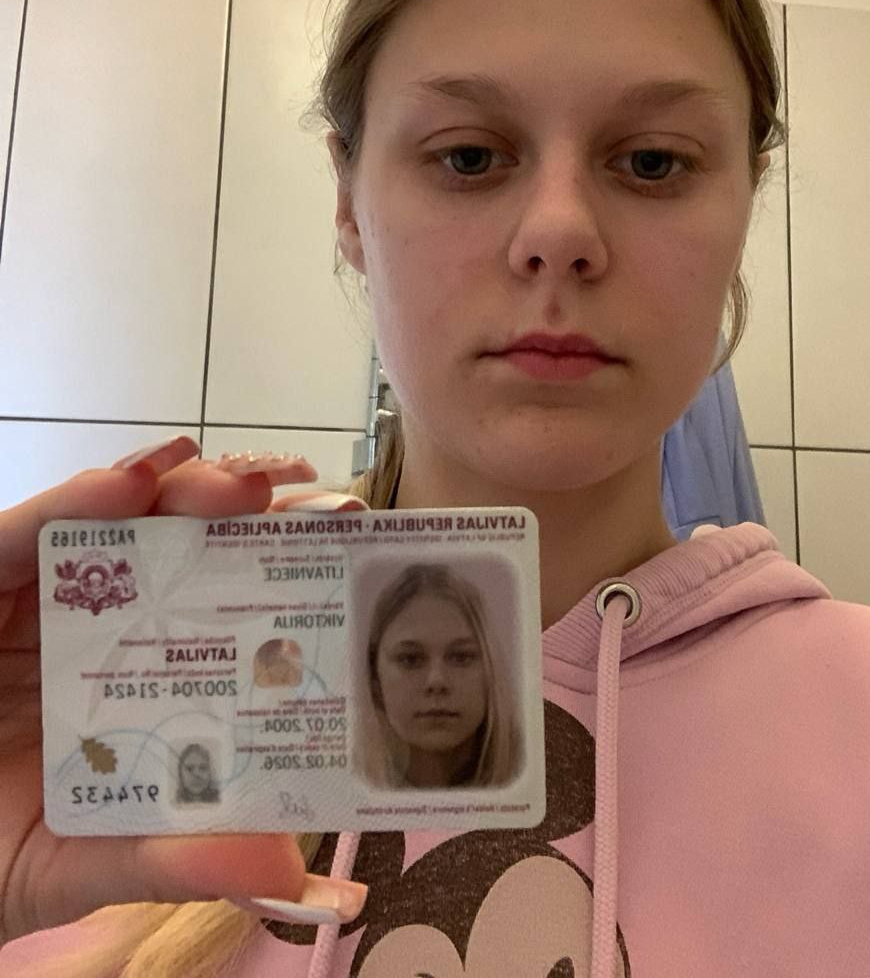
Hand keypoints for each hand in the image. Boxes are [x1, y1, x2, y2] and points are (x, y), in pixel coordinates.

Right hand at [0, 437, 367, 944]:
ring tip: (244, 487)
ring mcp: (35, 595)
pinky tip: (127, 486)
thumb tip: (287, 872)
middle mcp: (95, 618)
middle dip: (250, 510)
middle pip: (181, 540)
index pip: (221, 597)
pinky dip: (71, 502)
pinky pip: (20, 533)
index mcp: (139, 669)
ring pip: (115, 516)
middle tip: (319, 502)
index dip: (285, 560)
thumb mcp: (87, 863)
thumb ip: (174, 860)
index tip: (348, 537)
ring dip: (184, 489)